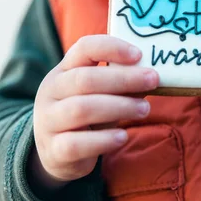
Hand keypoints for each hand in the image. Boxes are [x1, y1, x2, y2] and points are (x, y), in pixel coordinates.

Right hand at [32, 35, 158, 188]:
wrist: (57, 153)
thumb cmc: (86, 116)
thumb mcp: (101, 95)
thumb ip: (122, 85)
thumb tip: (152, 76)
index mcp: (63, 71)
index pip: (83, 48)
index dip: (112, 47)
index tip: (139, 54)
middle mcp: (51, 92)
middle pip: (85, 79)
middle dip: (123, 79)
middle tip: (152, 80)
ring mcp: (48, 121)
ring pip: (81, 109)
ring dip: (118, 107)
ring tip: (144, 110)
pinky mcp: (53, 149)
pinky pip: (76, 143)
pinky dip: (103, 139)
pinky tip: (122, 137)